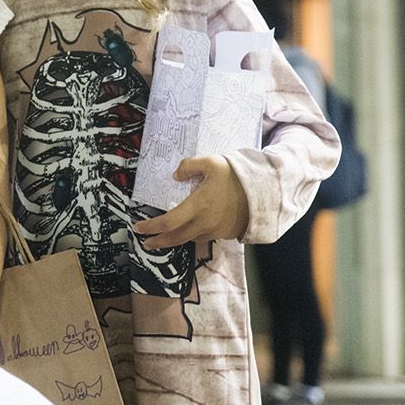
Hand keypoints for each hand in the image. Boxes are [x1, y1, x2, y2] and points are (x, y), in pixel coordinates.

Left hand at [133, 154, 248, 249]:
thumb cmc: (236, 176)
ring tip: (165, 237)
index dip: (151, 227)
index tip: (138, 228)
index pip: (168, 222)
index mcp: (198, 206)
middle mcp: (205, 223)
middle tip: (146, 242)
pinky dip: (193, 236)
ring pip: (190, 240)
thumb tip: (175, 176)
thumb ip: (189, 166)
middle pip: (175, 238)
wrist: (265, 191)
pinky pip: (205, 238)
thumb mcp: (211, 162)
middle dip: (158, 242)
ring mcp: (216, 231)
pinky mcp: (225, 233)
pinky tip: (190, 230)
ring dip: (175, 240)